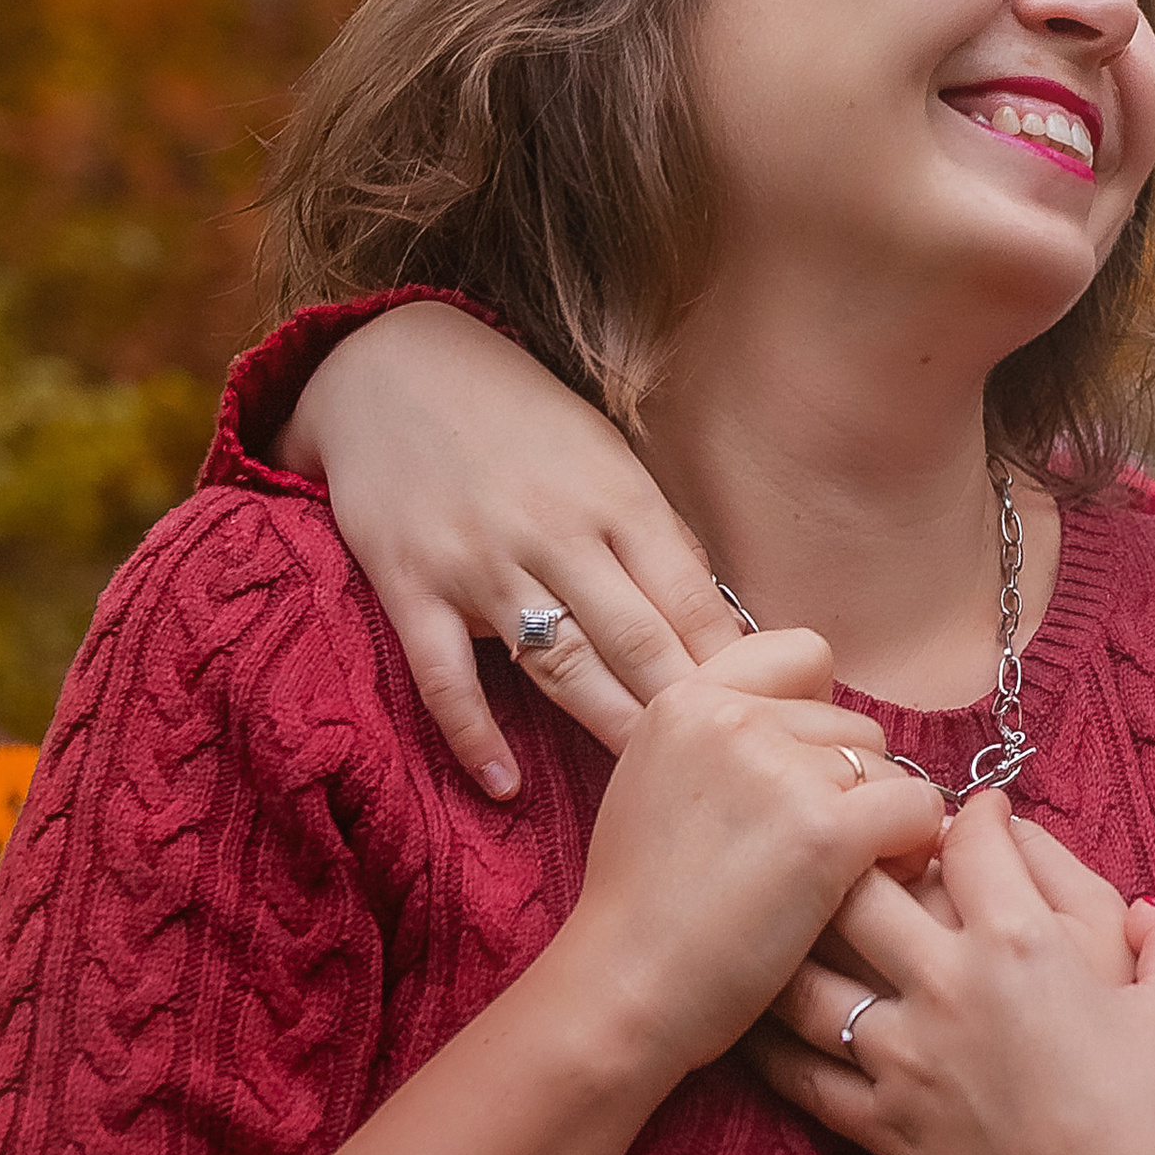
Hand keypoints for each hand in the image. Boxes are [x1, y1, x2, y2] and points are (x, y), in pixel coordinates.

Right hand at [278, 303, 741, 794]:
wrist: (387, 367)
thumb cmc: (514, 415)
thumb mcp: (602, 449)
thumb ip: (652, 531)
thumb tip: (716, 614)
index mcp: (615, 496)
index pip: (691, 599)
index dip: (733, 667)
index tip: (767, 718)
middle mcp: (553, 532)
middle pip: (637, 643)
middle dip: (686, 712)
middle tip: (725, 772)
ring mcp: (479, 563)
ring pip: (558, 666)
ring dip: (608, 729)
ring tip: (648, 788)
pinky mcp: (411, 587)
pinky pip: (447, 677)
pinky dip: (475, 735)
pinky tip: (506, 786)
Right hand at [541, 631, 944, 1095]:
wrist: (622, 990)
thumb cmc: (643, 908)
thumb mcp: (655, 783)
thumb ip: (723, 740)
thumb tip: (816, 733)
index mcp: (686, 698)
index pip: (802, 654)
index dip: (819, 716)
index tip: (801, 776)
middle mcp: (733, 717)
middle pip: (852, 724)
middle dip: (850, 785)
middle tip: (811, 850)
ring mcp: (780, 770)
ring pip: (890, 768)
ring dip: (882, 822)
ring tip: (835, 878)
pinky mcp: (825, 830)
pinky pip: (919, 810)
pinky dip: (913, 850)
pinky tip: (875, 886)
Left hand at [749, 797, 1154, 1154]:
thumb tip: (1136, 903)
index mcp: (1019, 939)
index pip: (967, 836)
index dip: (971, 812)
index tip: (974, 816)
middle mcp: (943, 984)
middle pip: (853, 888)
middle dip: (852, 854)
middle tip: (864, 853)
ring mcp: (899, 1057)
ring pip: (803, 977)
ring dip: (789, 941)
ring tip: (785, 923)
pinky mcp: (878, 1124)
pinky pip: (798, 1073)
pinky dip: (770, 1044)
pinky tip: (761, 1020)